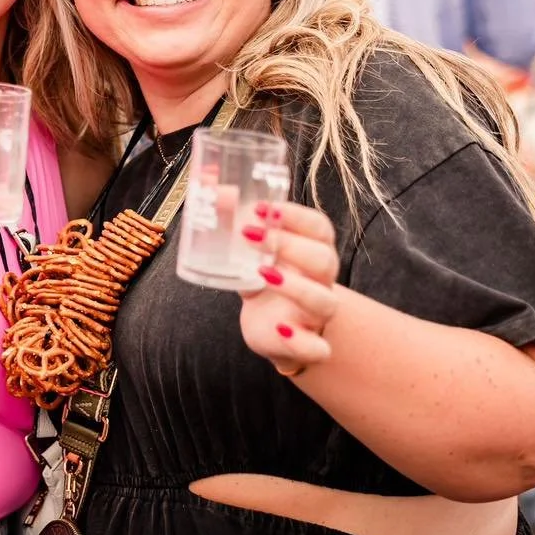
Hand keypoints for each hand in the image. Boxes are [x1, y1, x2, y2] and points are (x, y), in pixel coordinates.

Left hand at [239, 201, 340, 375]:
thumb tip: (209, 185)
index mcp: (312, 252)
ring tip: (263, 274)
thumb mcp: (249, 253)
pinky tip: (281, 329)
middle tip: (254, 235)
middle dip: (291, 245)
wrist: (270, 328)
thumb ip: (236, 224)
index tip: (263, 208)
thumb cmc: (264, 281)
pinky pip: (318, 349)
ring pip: (325, 301)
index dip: (296, 216)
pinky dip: (302, 341)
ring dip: (296, 287)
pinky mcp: (308, 345)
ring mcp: (316, 315)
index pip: (319, 228)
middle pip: (324, 259)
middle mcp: (321, 282)